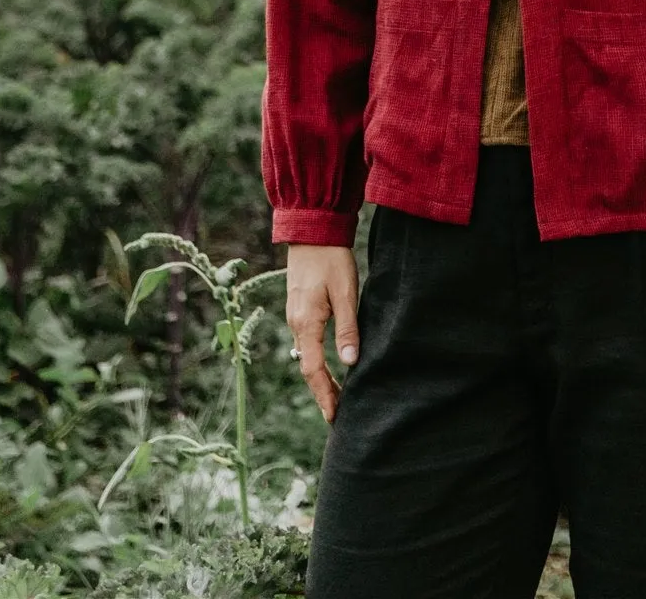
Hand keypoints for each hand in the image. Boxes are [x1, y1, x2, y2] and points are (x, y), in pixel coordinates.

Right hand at [286, 243, 358, 421]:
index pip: (314, 370)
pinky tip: (328, 364)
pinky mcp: (299, 307)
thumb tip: (350, 362)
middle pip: (307, 367)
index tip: (335, 416)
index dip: (325, 394)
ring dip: (319, 377)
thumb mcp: (346, 292)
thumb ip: (347, 328)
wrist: (312, 229)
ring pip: (306, 355)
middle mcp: (296, 323)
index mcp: (306, 322)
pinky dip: (316, 359)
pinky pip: (306, 342)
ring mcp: (295, 315)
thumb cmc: (332, 258)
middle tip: (337, 414)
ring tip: (336, 395)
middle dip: (321, 392)